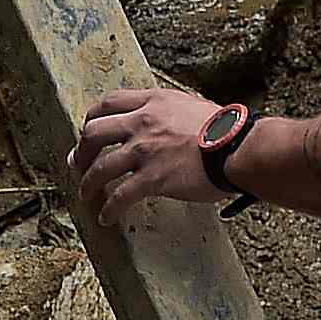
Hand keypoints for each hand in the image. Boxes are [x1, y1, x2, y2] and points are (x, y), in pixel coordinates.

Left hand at [70, 84, 225, 227]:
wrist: (240, 147)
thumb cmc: (225, 129)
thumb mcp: (191, 106)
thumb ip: (167, 111)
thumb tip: (159, 122)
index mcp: (154, 102)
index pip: (109, 103)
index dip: (92, 118)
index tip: (90, 133)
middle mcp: (144, 122)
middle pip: (93, 132)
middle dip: (82, 151)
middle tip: (80, 164)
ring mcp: (146, 151)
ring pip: (99, 168)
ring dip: (88, 185)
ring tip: (87, 196)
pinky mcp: (152, 178)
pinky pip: (119, 197)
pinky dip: (109, 209)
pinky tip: (108, 217)